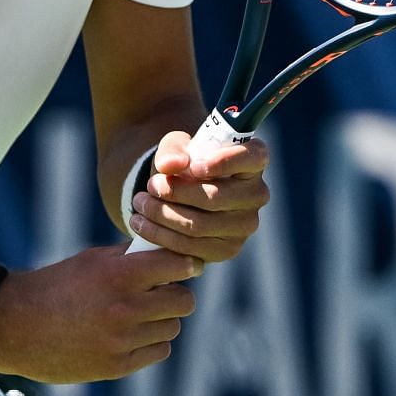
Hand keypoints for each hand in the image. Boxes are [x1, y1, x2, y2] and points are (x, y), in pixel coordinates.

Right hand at [0, 245, 198, 383]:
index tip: (183, 266)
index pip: (178, 266)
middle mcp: (124, 308)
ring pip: (172, 327)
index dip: (184, 265)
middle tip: (161, 291)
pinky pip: (158, 350)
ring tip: (138, 313)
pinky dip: (150, 342)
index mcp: (118, 274)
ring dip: (161, 319)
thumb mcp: (92, 260)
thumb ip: (131, 257)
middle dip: (175, 294)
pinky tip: (129, 333)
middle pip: (184, 301)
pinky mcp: (117, 367)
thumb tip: (171, 253)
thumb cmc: (57, 285)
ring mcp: (122, 341)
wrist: (17, 326)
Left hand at [128, 131, 270, 263]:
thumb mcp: (177, 146)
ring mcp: (245, 225)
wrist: (183, 190)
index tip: (195, 166)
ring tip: (139, 203)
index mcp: (253, 160)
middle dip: (176, 193)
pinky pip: (192, 248)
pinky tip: (141, 224)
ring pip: (200, 225)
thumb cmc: (186, 161)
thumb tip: (170, 165)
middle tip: (150, 185)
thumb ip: (173, 150)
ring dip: (163, 215)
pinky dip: (162, 236)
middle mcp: (257, 194)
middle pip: (216, 198)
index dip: (226, 162)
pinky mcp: (228, 249)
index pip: (252, 157)